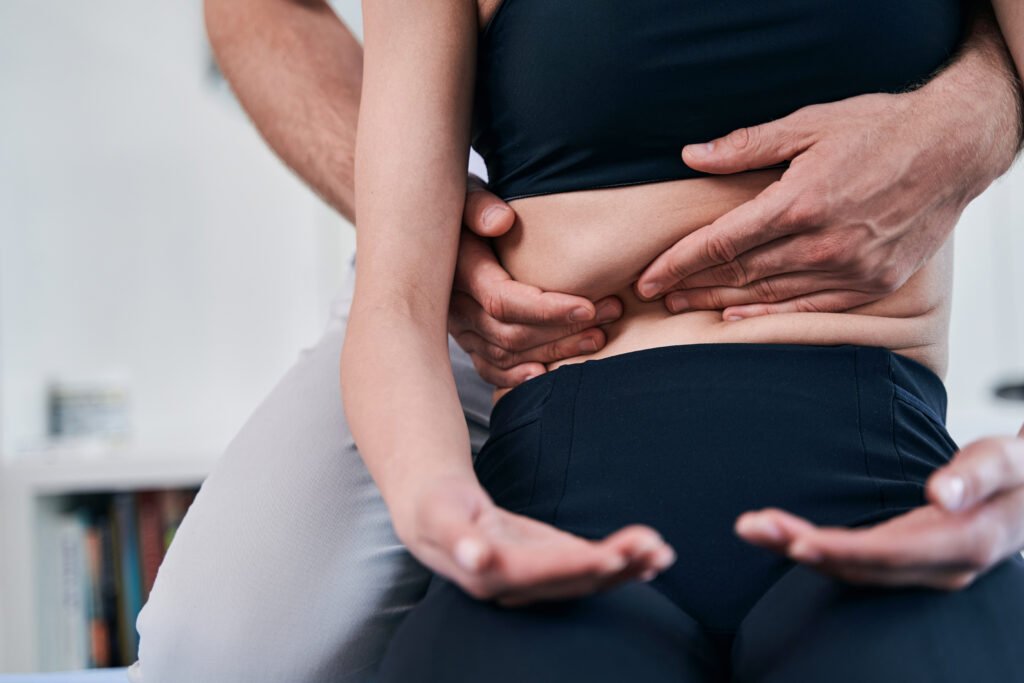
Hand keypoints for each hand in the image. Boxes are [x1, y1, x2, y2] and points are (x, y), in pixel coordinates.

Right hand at [394, 474, 674, 606]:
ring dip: (626, 567)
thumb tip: (477, 558)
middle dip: (615, 565)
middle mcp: (519, 585)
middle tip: (653, 547)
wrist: (434, 514)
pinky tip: (649, 558)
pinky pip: (588, 568)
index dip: (576, 565)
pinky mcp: (549, 564)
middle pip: (572, 579)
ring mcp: (537, 577)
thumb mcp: (439, 518)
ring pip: (587, 578)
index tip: (611, 554)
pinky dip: (619, 563)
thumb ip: (457, 539)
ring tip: (661, 552)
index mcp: (491, 574)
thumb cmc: (436, 509)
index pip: (540, 572)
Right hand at [450, 176, 621, 386]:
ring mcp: (459, 327)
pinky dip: (517, 376)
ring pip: (507, 354)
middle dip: (564, 329)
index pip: (503, 301)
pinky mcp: (466, 339)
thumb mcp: (464, 194)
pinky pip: (490, 368)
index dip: (548, 310)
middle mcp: (455, 306)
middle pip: (511, 333)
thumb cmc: (459, 206)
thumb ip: (479, 205)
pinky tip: (546, 374)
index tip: (589, 306)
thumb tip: (501, 222)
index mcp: (458, 271)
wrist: (436, 226)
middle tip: (611, 313)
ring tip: (599, 336)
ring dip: (554, 350)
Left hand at [635, 45, 1018, 318]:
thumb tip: (692, 156)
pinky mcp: (873, 283)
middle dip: (693, 285)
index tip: (648, 279)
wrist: (956, 148)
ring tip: (686, 308)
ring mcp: (850, 268)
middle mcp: (823, 241)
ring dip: (722, 303)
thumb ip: (748, 145)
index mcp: (800, 201)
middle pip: (740, 273)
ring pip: (770, 294)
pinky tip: (739, 320)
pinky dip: (771, 316)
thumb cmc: (881, 129)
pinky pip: (811, 308)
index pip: (722, 242)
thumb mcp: (811, 123)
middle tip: (657, 297)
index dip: (679, 262)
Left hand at [735, 424, 1023, 589]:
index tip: (797, 542)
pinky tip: (784, 537)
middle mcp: (941, 566)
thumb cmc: (1015, 472)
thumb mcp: (1004, 461)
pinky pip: (859, 563)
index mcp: (965, 542)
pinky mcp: (911, 562)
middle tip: (751, 526)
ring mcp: (925, 570)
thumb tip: (941, 494)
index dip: (842, 550)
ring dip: (800, 549)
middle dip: (802, 548)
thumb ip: (975, 475)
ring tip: (753, 527)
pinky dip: (819, 550)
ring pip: (854, 569)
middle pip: (861, 566)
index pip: (892, 553)